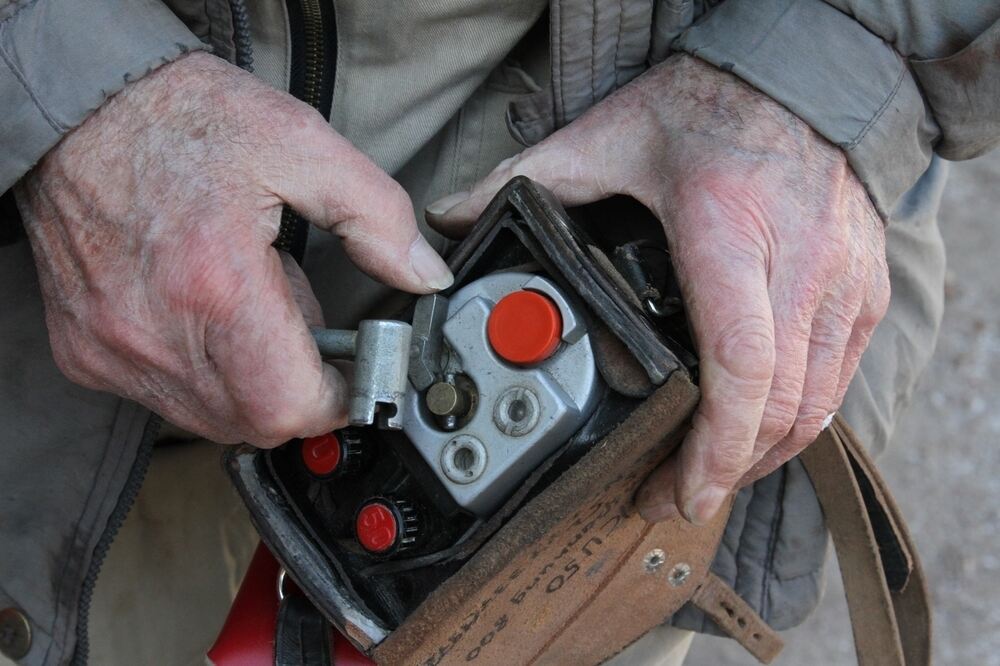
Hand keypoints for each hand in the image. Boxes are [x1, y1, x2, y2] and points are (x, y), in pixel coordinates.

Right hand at [16, 52, 451, 446]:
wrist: (79, 108)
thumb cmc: (184, 121)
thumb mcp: (300, 143)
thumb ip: (376, 216)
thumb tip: (424, 275)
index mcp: (217, 282)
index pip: (289, 405)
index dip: (337, 400)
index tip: (353, 371)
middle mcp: (155, 331)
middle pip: (255, 423)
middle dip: (298, 391)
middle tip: (300, 328)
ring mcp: (112, 348)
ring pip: (210, 420)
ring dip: (249, 386)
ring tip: (247, 313)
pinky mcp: (84, 352)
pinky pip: (162, 399)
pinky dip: (200, 377)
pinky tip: (203, 319)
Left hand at [426, 54, 887, 524]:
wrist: (804, 75)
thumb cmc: (712, 104)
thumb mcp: (612, 136)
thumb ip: (531, 177)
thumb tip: (456, 213)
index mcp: (729, 236)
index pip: (741, 365)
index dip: (715, 445)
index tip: (682, 491)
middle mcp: (800, 267)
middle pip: (782, 409)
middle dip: (726, 473)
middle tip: (671, 496)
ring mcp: (843, 283)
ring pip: (819, 407)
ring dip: (762, 456)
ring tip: (708, 477)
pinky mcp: (864, 290)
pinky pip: (842, 380)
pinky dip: (798, 420)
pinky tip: (757, 431)